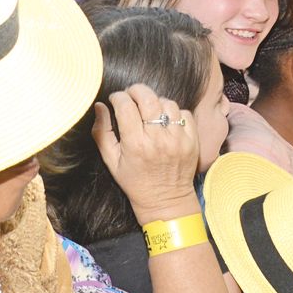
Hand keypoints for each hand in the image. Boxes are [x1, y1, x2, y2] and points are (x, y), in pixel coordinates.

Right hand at [92, 84, 198, 222]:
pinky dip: (174, 112)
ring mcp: (178, 139)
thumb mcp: (111, 161)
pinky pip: (184, 112)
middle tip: (131, 96)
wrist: (166, 201)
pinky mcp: (192, 140)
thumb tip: (99, 106)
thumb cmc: (135, 181)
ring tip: (149, 110)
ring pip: (167, 102)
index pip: (125, 105)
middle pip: (147, 97)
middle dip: (135, 90)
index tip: (115, 100)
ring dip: (156, 102)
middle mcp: (158, 139)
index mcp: (135, 144)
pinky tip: (166, 121)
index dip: (117, 97)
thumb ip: (101, 132)